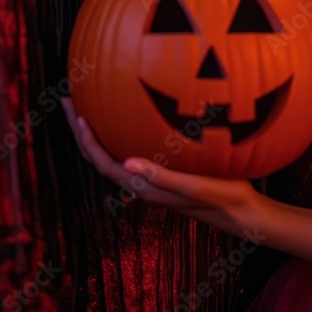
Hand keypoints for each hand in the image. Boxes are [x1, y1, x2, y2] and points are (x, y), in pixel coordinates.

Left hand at [61, 97, 269, 239]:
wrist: (242, 211)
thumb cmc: (221, 197)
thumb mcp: (192, 186)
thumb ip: (160, 178)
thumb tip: (126, 163)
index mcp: (144, 187)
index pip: (104, 163)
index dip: (87, 141)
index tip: (77, 114)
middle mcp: (142, 182)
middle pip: (101, 156)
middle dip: (82, 131)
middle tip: (69, 100)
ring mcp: (152, 176)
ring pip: (114, 152)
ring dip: (97, 130)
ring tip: (89, 102)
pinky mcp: (165, 170)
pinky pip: (133, 147)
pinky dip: (122, 130)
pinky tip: (131, 112)